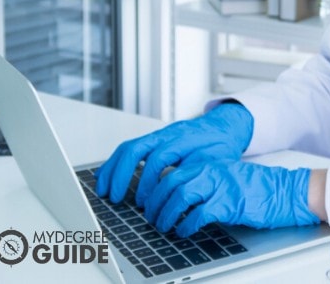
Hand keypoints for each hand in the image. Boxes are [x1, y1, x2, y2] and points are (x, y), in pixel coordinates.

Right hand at [95, 103, 252, 204]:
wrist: (226, 127)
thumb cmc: (222, 146)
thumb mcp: (216, 161)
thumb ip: (195, 175)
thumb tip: (179, 197)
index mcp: (183, 140)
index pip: (157, 159)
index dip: (147, 182)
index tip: (143, 203)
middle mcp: (167, 134)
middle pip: (135, 149)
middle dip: (120, 174)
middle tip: (114, 198)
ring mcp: (159, 135)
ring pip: (128, 147)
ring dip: (113, 169)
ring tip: (103, 190)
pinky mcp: (154, 139)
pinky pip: (131, 148)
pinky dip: (116, 162)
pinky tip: (107, 176)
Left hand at [143, 160, 319, 236]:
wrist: (282, 192)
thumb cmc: (255, 188)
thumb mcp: (225, 177)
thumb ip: (203, 181)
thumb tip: (176, 195)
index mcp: (209, 164)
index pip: (171, 173)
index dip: (155, 190)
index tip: (149, 204)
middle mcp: (211, 171)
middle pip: (170, 182)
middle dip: (155, 203)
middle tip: (152, 218)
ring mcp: (219, 185)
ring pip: (180, 196)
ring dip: (167, 214)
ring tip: (164, 226)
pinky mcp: (228, 203)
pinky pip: (198, 214)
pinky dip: (186, 225)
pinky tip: (184, 231)